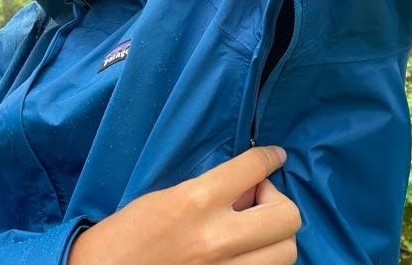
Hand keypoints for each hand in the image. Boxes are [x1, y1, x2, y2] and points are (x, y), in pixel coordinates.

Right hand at [68, 146, 300, 263]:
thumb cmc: (123, 237)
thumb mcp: (163, 198)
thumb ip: (207, 190)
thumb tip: (246, 185)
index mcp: (194, 202)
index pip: (253, 168)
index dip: (269, 157)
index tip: (274, 156)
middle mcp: (216, 237)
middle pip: (287, 215)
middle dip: (277, 202)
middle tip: (256, 201)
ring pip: (287, 251)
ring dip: (276, 237)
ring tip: (254, 232)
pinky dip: (263, 261)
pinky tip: (246, 253)